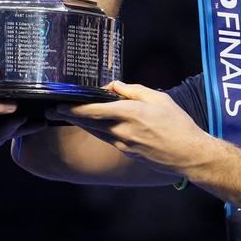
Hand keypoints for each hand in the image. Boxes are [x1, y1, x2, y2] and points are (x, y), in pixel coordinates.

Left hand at [48, 81, 207, 175]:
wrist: (188, 154)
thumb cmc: (177, 124)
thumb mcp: (158, 98)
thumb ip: (133, 90)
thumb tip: (113, 86)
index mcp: (130, 114)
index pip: (94, 111)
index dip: (74, 109)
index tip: (59, 105)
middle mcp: (122, 131)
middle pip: (89, 123)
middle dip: (69, 116)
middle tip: (52, 110)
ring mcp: (123, 144)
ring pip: (96, 132)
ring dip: (80, 124)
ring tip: (66, 116)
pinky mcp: (127, 152)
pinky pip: (107, 139)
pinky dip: (97, 130)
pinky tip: (92, 125)